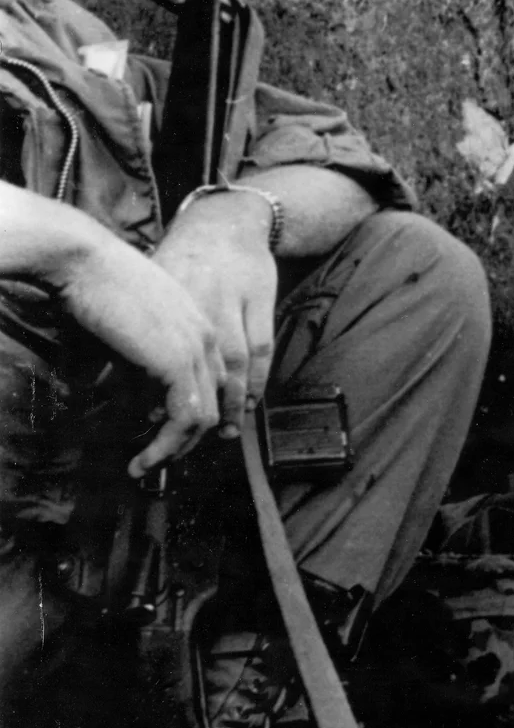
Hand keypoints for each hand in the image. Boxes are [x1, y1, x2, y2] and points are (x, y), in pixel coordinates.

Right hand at [55, 239, 223, 476]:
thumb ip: (139, 363)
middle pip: (212, 401)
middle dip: (187, 437)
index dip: (193, 412)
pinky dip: (166, 444)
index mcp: (197, 323)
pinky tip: (144, 458)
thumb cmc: (95, 287)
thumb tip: (133, 399)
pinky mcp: (179, 363)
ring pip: (202, 417)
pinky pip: (185, 418)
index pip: (210, 380)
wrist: (86, 260)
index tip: (169, 438)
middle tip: (158, 459)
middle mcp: (205, 337)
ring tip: (144, 466)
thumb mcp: (128, 329)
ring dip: (174, 449)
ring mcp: (197, 350)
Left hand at [150, 194, 278, 441]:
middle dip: (194, 410)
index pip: (159, 362)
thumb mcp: (148, 294)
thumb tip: (111, 391)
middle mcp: (199, 302)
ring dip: (230, 403)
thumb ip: (134, 338)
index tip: (151, 427)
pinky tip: (248, 401)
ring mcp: (233, 301)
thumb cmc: (179, 263)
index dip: (157, 398)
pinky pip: (261, 349)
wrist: (223, 222)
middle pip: (200, 369)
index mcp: (164, 302)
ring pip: (235, 363)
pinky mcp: (260, 301)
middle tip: (188, 440)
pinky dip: (256, 380)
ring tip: (223, 432)